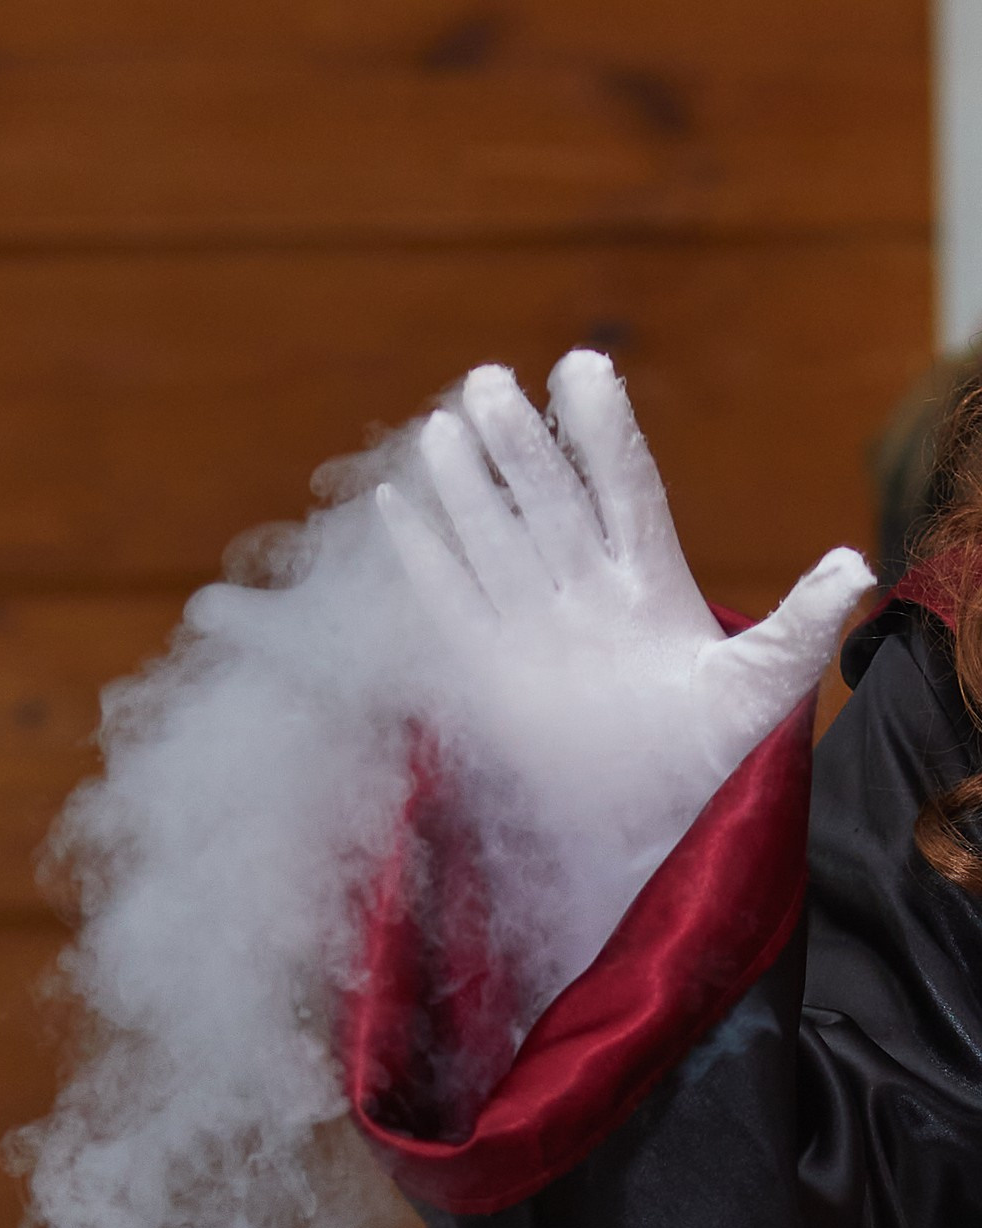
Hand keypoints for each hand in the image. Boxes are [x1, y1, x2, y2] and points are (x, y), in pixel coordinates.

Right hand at [374, 353, 870, 997]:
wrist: (641, 832)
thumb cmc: (705, 762)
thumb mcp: (761, 693)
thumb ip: (799, 628)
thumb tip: (857, 567)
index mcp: (650, 582)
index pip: (623, 488)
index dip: (602, 431)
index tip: (580, 366)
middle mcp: (586, 591)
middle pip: (548, 503)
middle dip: (519, 445)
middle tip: (488, 383)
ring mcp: (532, 625)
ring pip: (495, 539)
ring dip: (465, 486)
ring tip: (441, 425)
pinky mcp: (487, 670)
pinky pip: (450, 603)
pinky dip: (423, 558)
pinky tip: (396, 508)